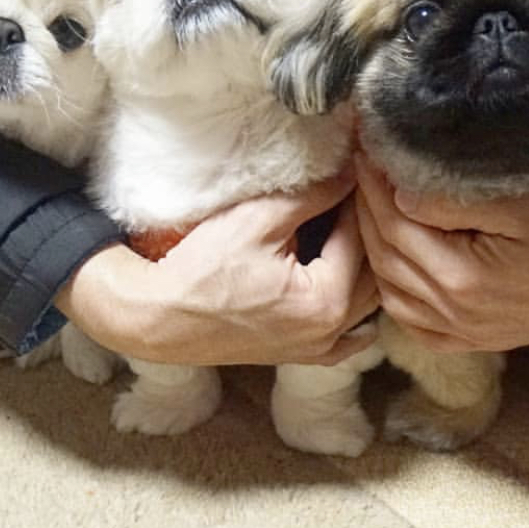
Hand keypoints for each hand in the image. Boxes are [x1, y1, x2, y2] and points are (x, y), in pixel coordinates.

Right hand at [55, 170, 378, 365]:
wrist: (157, 319)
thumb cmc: (200, 270)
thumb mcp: (257, 220)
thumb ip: (312, 196)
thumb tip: (349, 174)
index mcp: (327, 301)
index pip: (360, 237)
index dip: (359, 199)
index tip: (358, 170)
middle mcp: (332, 332)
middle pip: (371, 272)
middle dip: (365, 230)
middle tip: (356, 194)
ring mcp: (318, 350)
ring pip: (367, 302)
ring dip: (365, 265)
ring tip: (349, 228)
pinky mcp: (303, 356)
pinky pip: (351, 334)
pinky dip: (357, 308)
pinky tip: (349, 282)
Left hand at [354, 153, 528, 351]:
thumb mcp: (527, 206)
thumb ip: (458, 203)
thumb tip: (402, 194)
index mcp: (461, 277)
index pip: (395, 223)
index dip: (374, 184)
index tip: (365, 149)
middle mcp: (451, 313)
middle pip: (385, 255)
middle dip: (366, 208)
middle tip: (361, 168)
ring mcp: (459, 333)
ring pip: (390, 290)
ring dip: (374, 247)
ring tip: (372, 207)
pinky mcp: (471, 342)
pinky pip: (412, 323)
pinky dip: (393, 293)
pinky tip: (392, 268)